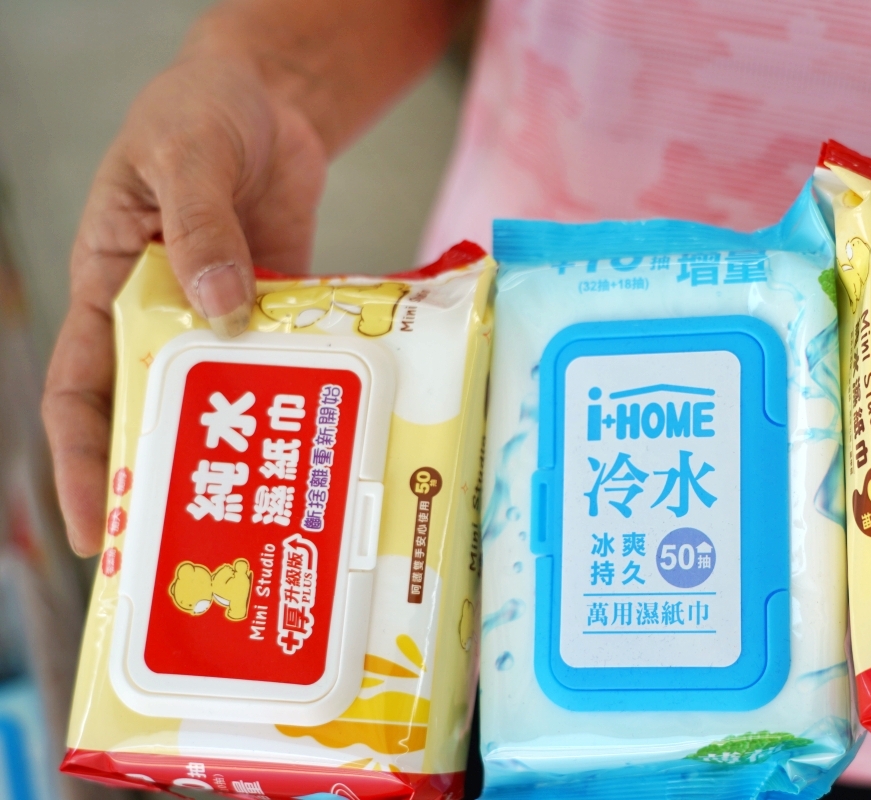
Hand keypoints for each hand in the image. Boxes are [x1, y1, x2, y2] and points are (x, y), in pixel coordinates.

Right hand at [41, 54, 326, 555]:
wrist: (268, 95)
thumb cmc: (198, 113)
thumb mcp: (181, 157)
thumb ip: (198, 227)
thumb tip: (219, 308)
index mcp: (111, 289)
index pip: (82, 392)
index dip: (83, 463)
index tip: (98, 529)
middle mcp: (166, 317)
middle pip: (159, 413)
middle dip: (171, 479)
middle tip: (199, 551)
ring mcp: (230, 318)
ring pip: (231, 397)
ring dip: (250, 449)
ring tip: (277, 512)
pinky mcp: (283, 310)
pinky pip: (291, 360)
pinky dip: (307, 392)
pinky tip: (334, 431)